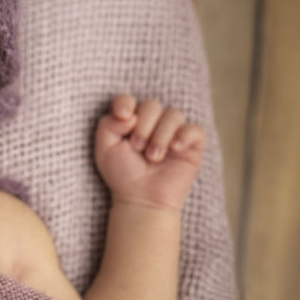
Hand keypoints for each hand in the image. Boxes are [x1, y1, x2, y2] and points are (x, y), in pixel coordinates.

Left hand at [93, 95, 205, 212]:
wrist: (141, 200)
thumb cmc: (122, 175)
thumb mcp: (105, 149)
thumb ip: (108, 124)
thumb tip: (130, 113)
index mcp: (131, 122)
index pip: (129, 100)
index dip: (126, 103)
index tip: (124, 116)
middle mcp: (153, 124)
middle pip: (152, 104)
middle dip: (144, 124)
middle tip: (138, 147)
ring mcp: (174, 133)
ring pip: (174, 114)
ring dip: (161, 135)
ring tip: (153, 157)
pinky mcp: (192, 146)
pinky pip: (195, 129)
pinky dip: (184, 135)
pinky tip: (174, 149)